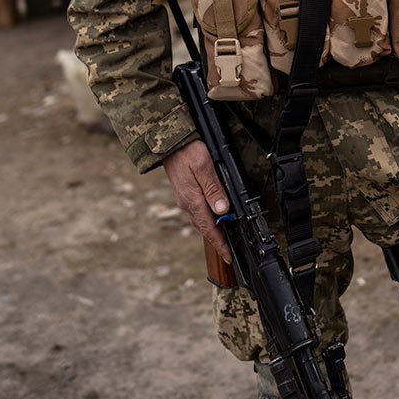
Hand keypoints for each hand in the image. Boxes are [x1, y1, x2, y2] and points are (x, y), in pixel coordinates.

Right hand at [162, 141, 232, 262]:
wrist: (167, 141)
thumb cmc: (187, 150)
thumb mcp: (204, 166)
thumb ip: (213, 189)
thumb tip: (222, 211)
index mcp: (193, 200)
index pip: (209, 228)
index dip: (220, 244)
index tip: (229, 256)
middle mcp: (187, 204)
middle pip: (205, 227)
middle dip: (218, 240)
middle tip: (230, 250)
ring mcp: (184, 199)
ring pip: (201, 220)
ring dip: (212, 230)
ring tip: (225, 236)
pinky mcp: (184, 193)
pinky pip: (197, 212)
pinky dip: (206, 219)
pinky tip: (213, 216)